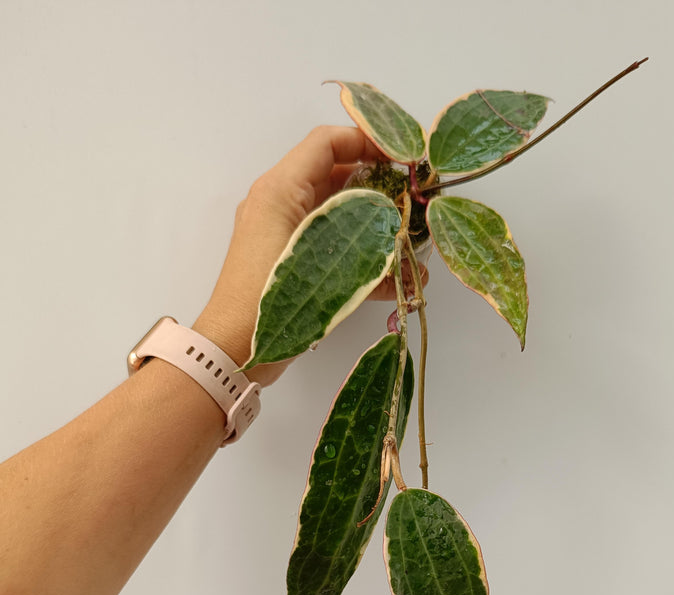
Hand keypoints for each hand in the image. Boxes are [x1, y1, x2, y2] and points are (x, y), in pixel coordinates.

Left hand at [193, 126, 426, 385]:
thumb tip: (400, 226)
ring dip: (378, 226)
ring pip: (341, 214)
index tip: (406, 160)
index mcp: (280, 189)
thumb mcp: (315, 254)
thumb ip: (360, 232)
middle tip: (416, 203)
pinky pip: (335, 247)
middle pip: (339, 176)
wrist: (234, 349)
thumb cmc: (268, 298)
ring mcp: (287, 234)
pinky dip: (366, 259)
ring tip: (412, 243)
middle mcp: (282, 204)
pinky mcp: (294, 263)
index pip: (327, 143)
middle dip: (382, 187)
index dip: (369, 141)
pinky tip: (399, 278)